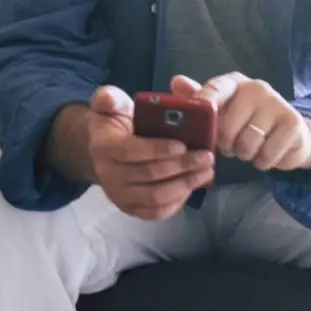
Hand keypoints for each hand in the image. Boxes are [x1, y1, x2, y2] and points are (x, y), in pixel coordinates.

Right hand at [84, 85, 215, 219]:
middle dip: (181, 166)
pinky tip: (192, 186)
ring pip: (156, 196)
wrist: (103, 151)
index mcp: (103, 147)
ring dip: (185, 185)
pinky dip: (177, 202)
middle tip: (206, 157)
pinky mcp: (130, 209)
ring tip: (206, 171)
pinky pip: (157, 212)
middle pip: (149, 175)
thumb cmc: (115, 125)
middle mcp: (108, 175)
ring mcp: (119, 196)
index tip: (183, 145)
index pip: (131, 151)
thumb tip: (108, 98)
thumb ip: (109, 97)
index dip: (158, 150)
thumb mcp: (110, 105)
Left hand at [172, 74, 310, 171]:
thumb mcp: (221, 109)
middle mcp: (256, 88)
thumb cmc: (246, 120)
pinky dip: (262, 162)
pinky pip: (267, 154)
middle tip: (230, 145)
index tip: (195, 118)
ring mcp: (277, 104)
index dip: (203, 103)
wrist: (291, 133)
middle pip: (228, 126)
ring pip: (247, 143)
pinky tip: (265, 154)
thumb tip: (176, 81)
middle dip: (225, 144)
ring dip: (244, 154)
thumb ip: (198, 99)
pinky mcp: (293, 123)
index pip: (215, 88)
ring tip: (247, 148)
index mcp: (233, 82)